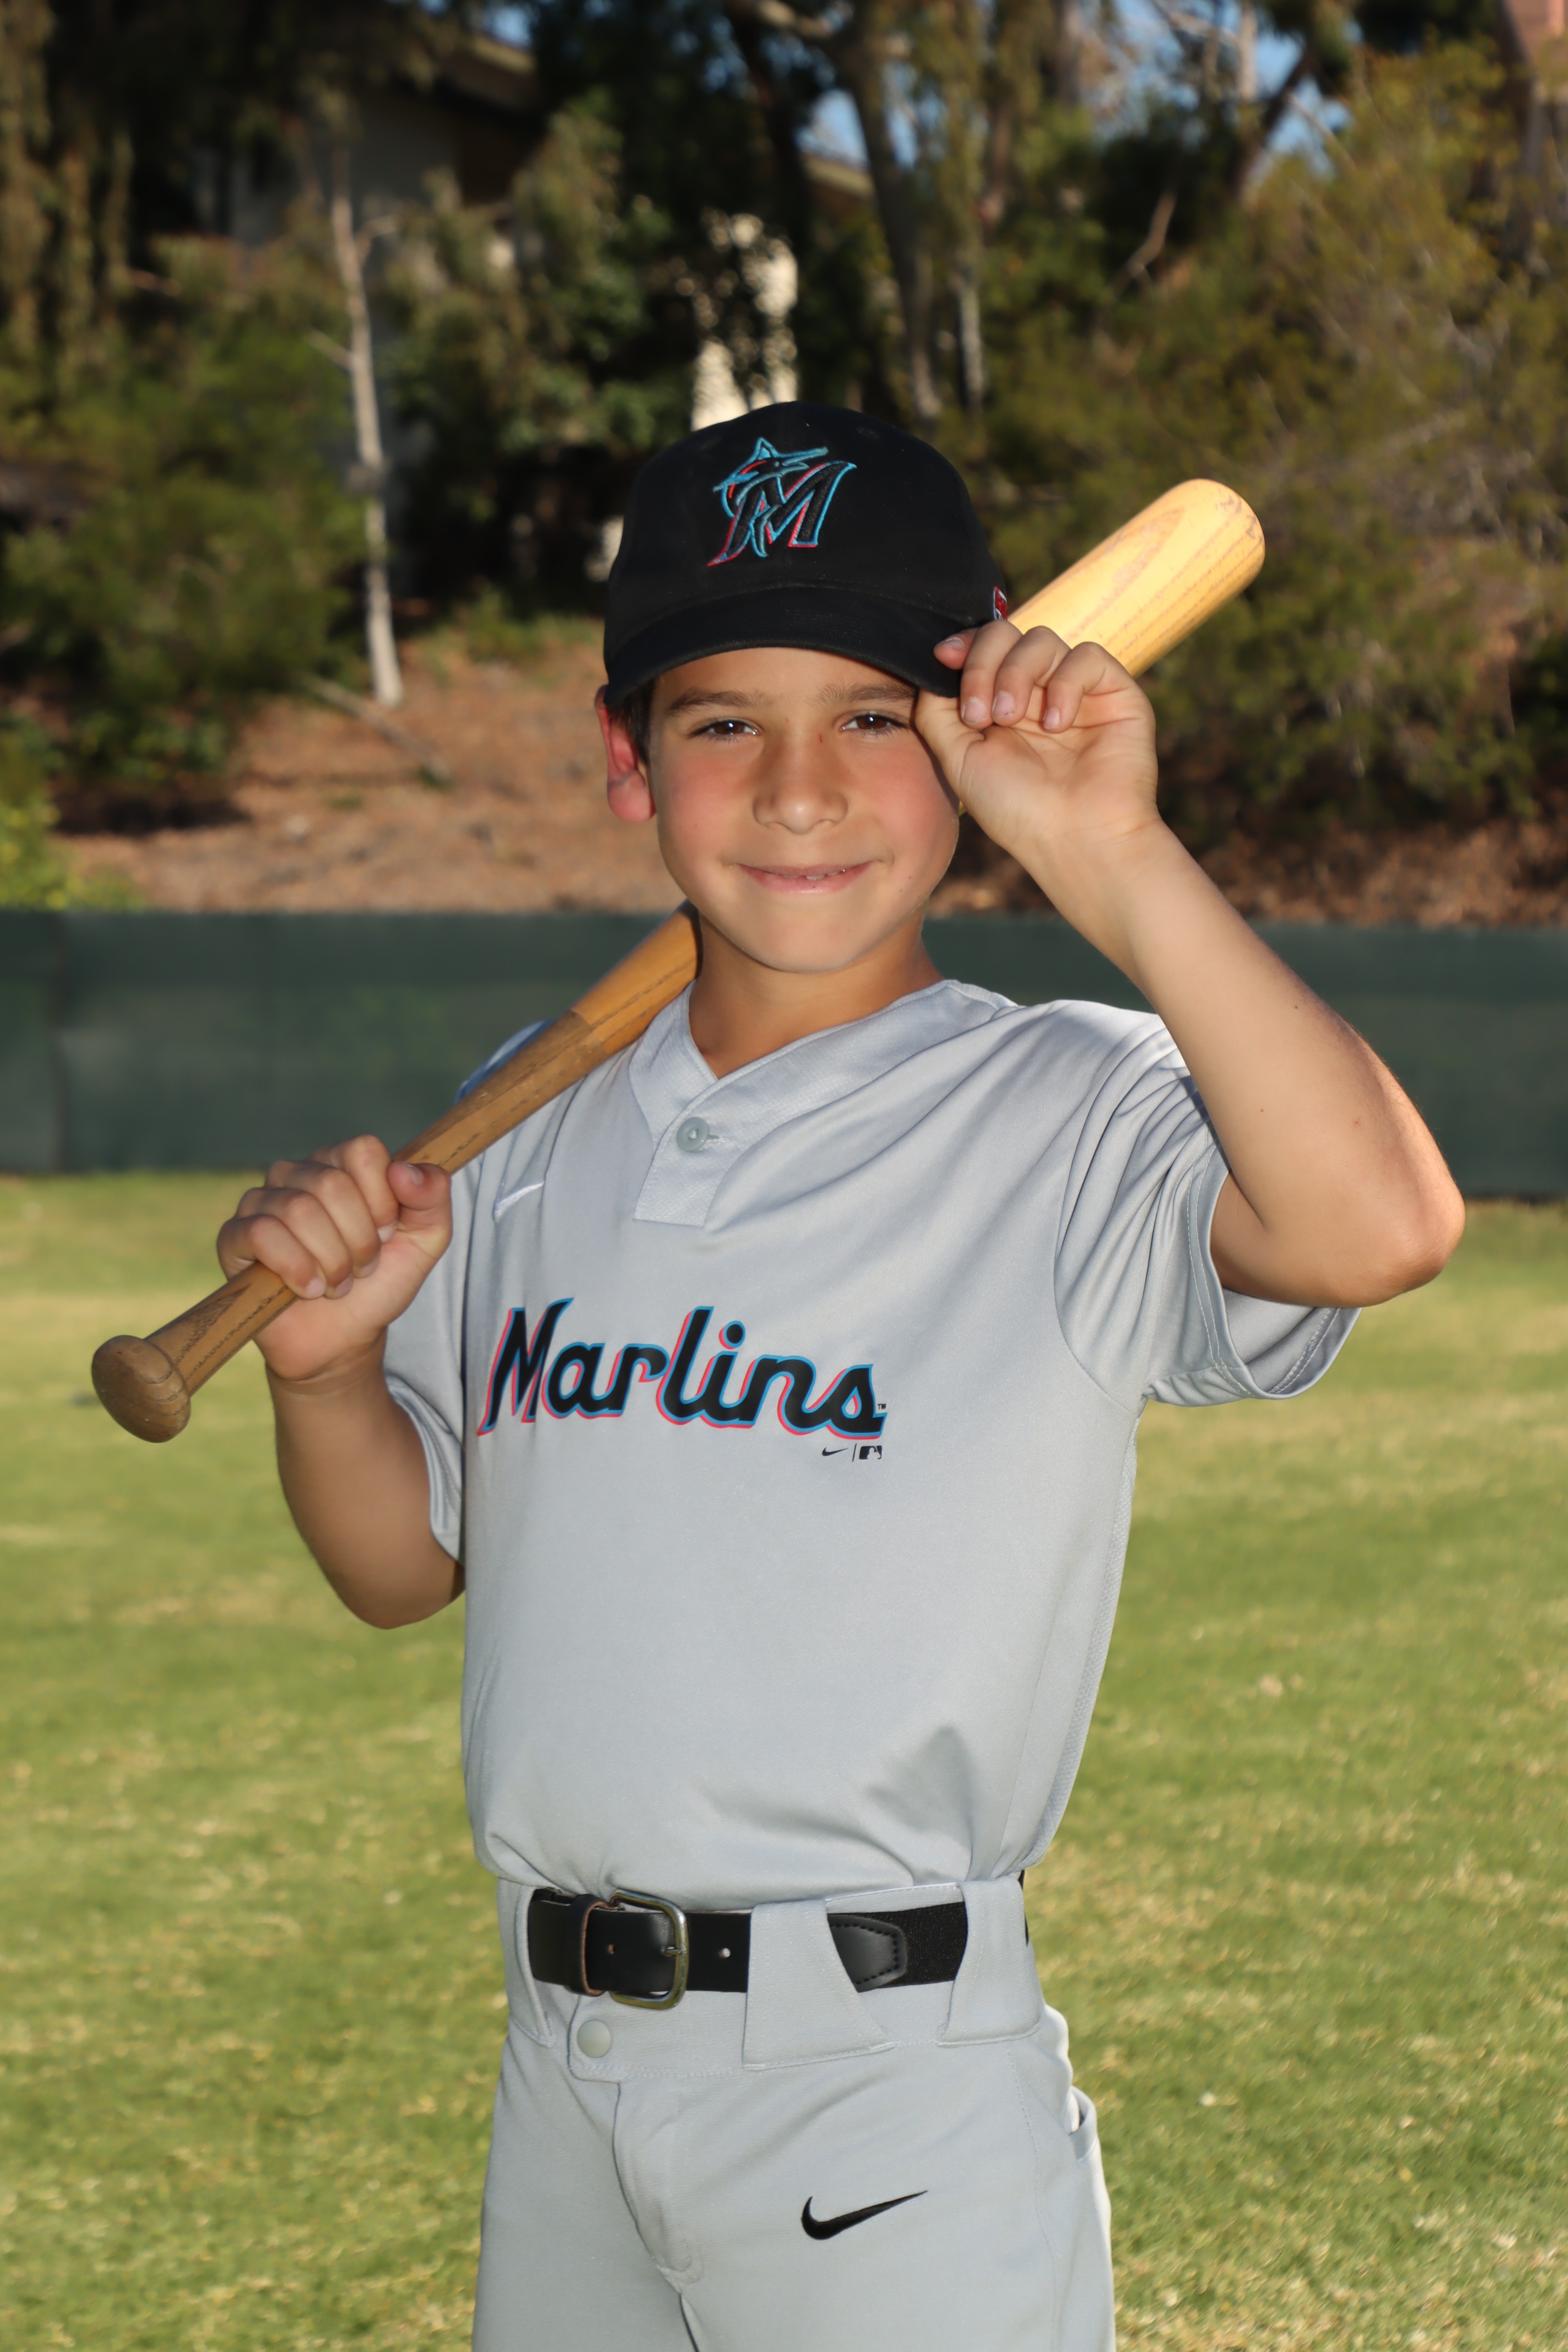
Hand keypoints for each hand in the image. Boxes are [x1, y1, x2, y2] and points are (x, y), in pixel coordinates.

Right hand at [217, 1137, 451, 1385]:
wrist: (342, 1339)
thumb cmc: (378, 1284)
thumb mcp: (425, 1241)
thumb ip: (433, 1196)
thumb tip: (403, 1169)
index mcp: (340, 1164)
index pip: (362, 1151)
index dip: (382, 1201)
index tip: (385, 1236)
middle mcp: (297, 1173)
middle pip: (332, 1183)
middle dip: (359, 1240)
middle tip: (361, 1268)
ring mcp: (260, 1202)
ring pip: (299, 1210)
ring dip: (331, 1261)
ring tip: (336, 1284)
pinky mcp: (234, 1236)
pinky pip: (261, 1233)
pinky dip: (296, 1269)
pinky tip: (307, 1290)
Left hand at [917, 621, 1158, 880]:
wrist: (1076, 840)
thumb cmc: (1017, 810)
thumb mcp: (958, 759)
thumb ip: (937, 710)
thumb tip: (937, 668)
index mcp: (1000, 707)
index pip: (981, 651)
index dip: (963, 645)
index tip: (945, 657)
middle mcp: (1037, 694)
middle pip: (1006, 635)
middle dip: (983, 663)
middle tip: (982, 713)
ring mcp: (1076, 691)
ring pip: (1041, 639)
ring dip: (1017, 673)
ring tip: (1013, 719)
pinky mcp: (1115, 693)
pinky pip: (1087, 656)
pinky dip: (1065, 683)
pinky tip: (1057, 725)